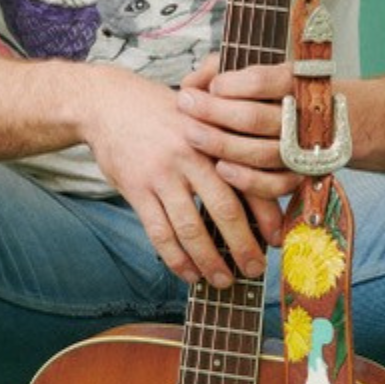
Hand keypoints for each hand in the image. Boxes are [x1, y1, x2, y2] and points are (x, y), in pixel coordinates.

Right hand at [78, 68, 271, 288]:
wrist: (107, 103)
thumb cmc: (161, 115)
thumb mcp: (199, 120)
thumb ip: (225, 149)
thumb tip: (256, 196)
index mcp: (215, 137)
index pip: (249, 181)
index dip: (267, 215)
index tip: (277, 240)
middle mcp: (192, 155)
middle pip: (225, 209)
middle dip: (243, 246)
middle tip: (255, 270)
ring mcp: (162, 173)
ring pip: (191, 227)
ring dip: (209, 260)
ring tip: (223, 281)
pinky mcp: (136, 188)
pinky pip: (159, 232)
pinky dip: (176, 258)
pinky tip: (188, 274)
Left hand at [176, 59, 305, 208]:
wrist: (292, 117)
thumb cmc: (256, 91)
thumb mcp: (240, 69)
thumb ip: (215, 69)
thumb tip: (191, 85)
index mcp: (295, 82)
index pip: (263, 82)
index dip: (231, 85)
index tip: (210, 86)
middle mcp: (305, 116)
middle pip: (256, 118)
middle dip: (214, 112)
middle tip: (185, 105)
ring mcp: (303, 149)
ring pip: (263, 153)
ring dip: (222, 145)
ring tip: (192, 134)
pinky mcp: (298, 177)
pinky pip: (275, 185)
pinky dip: (247, 180)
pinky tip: (220, 168)